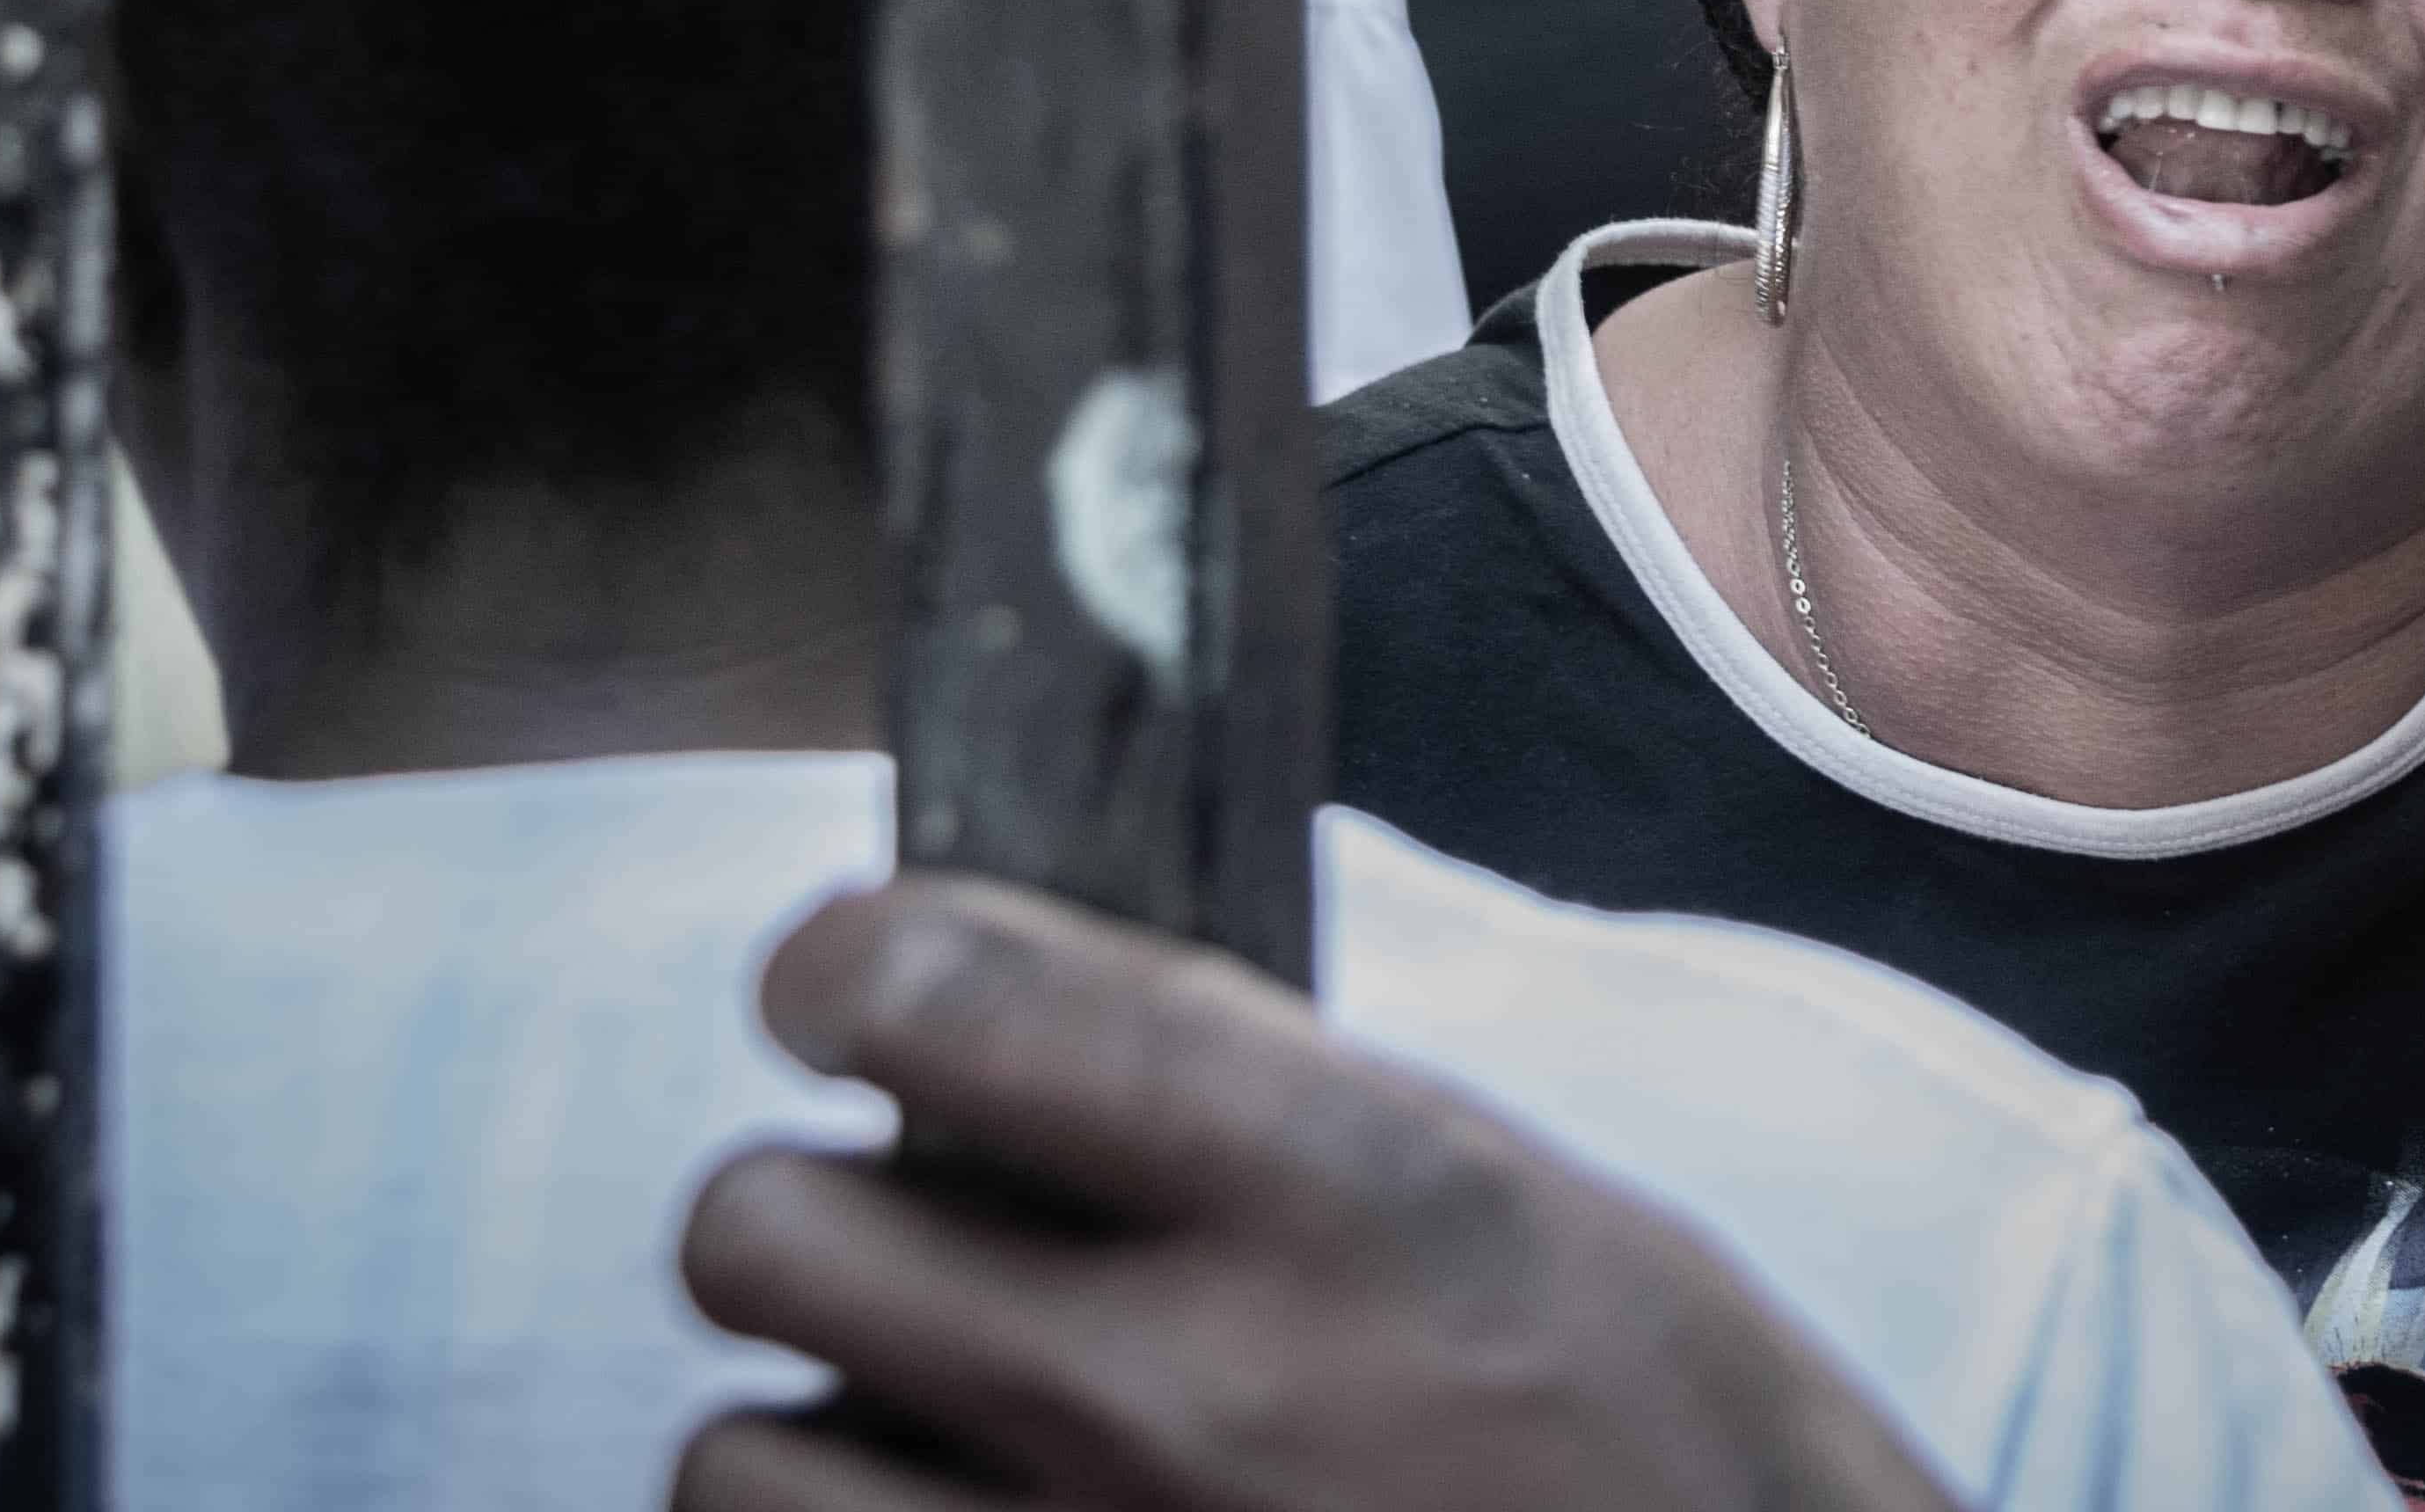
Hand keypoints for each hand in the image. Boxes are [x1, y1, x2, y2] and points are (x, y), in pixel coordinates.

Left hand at [675, 874, 1969, 1511]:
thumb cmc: (1689, 1463)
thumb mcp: (1531, 1213)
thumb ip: (1277, 1114)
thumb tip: (1030, 1018)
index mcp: (1346, 1202)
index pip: (944, 996)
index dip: (851, 962)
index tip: (854, 984)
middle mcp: (1187, 1398)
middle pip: (760, 1229)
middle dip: (808, 1204)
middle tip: (894, 1224)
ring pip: (735, 1459)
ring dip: (820, 1428)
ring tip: (937, 1431)